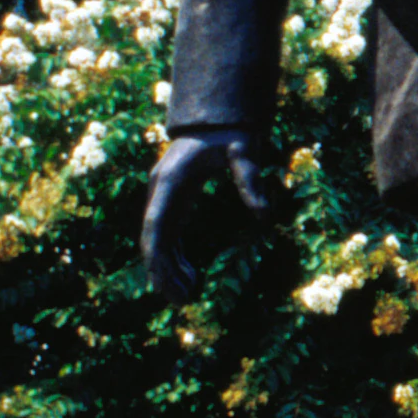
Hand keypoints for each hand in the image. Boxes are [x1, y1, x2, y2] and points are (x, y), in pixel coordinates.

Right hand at [141, 128, 275, 304]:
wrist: (218, 116)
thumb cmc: (231, 132)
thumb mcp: (244, 150)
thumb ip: (250, 179)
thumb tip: (263, 215)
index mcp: (171, 180)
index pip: (156, 223)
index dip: (157, 253)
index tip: (159, 279)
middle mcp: (161, 190)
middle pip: (153, 237)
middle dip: (161, 270)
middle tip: (179, 301)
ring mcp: (165, 196)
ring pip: (159, 239)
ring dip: (168, 268)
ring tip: (184, 296)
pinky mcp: (175, 200)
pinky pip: (169, 234)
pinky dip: (176, 256)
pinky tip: (189, 276)